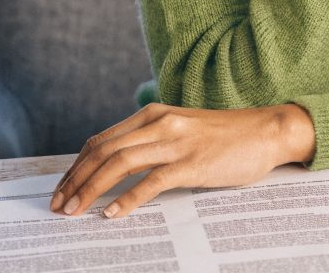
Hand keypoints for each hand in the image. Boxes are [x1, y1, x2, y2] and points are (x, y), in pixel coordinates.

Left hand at [49, 103, 314, 218]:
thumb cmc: (228, 135)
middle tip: (59, 205)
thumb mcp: (184, 129)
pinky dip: (127, 199)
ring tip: (75, 211)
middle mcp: (161, 123)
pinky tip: (112, 214)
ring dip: (90, 189)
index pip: (100, 140)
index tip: (62, 189)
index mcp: (155, 114)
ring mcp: (177, 142)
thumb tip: (118, 169)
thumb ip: (154, 140)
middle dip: (74, 180)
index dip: (75, 167)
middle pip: (102, 151)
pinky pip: (151, 182)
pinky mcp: (193, 162)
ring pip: (119, 164)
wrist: (270, 130)